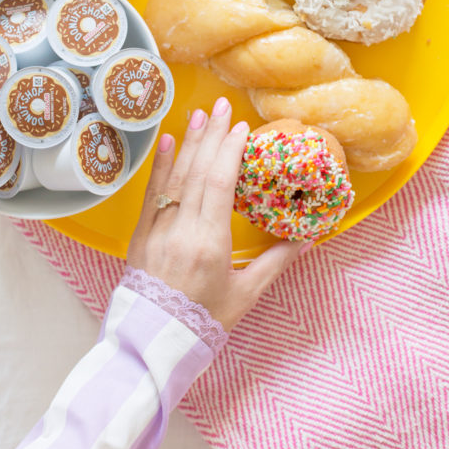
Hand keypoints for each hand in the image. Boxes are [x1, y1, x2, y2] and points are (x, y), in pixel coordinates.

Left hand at [126, 97, 311, 330]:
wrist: (153, 342)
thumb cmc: (204, 322)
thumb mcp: (246, 294)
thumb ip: (276, 263)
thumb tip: (308, 239)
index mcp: (209, 244)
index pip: (219, 184)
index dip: (229, 152)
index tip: (240, 128)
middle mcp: (180, 230)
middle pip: (198, 172)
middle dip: (212, 135)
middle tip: (222, 106)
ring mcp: (156, 230)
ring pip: (175, 177)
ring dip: (188, 142)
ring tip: (200, 113)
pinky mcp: (140, 235)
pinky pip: (152, 193)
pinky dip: (161, 165)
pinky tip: (169, 141)